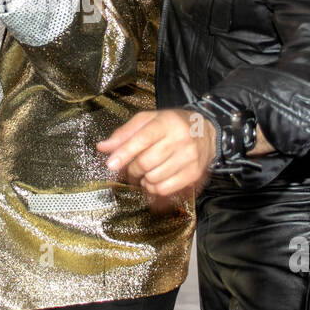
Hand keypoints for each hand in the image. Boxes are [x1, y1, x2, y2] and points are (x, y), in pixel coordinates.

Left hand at [97, 109, 215, 197]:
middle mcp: (180, 139)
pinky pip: (164, 189)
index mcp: (166, 122)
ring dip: (143, 179)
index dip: (124, 153)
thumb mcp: (148, 120)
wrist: (206, 131)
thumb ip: (125, 133)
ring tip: (145, 171)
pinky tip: (154, 179)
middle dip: (132, 169)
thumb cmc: (172, 125)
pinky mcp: (193, 174)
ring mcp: (189, 158)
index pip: (142, 139)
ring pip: (153, 178)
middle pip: (145, 162)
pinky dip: (154, 188)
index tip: (111, 164)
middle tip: (130, 167)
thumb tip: (103, 147)